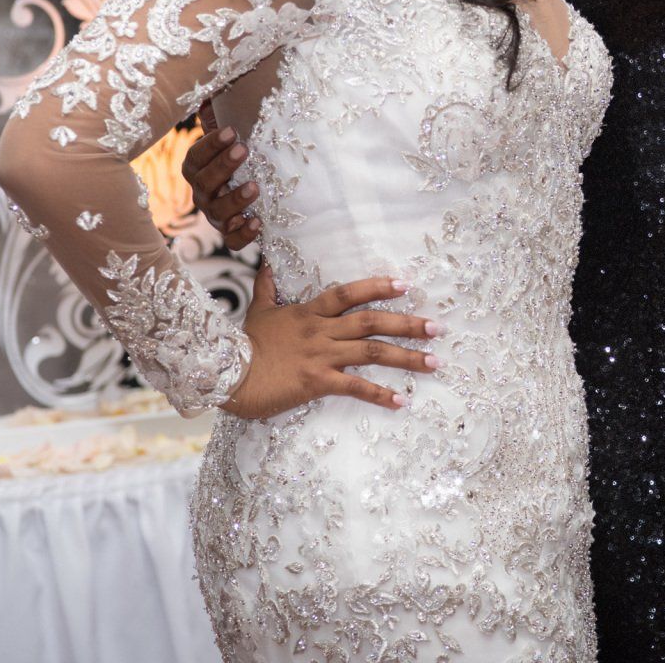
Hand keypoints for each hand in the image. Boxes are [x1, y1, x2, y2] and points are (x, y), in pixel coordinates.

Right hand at [183, 103, 260, 250]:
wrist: (252, 188)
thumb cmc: (239, 154)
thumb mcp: (231, 132)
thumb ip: (218, 113)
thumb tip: (210, 91)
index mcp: (198, 168)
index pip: (196, 157)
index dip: (210, 144)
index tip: (232, 130)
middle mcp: (203, 193)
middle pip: (205, 183)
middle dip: (223, 166)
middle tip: (243, 149)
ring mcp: (216, 216)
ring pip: (217, 213)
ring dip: (235, 200)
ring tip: (255, 187)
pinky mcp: (231, 234)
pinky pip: (233, 241)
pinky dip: (244, 234)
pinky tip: (258, 221)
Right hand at [223, 266, 441, 418]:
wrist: (226, 374)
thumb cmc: (242, 345)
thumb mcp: (257, 311)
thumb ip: (267, 288)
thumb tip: (266, 263)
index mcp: (310, 312)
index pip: (349, 293)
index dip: (378, 286)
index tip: (406, 285)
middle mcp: (321, 331)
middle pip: (372, 321)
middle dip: (407, 323)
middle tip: (438, 327)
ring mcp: (321, 356)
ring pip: (372, 352)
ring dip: (407, 357)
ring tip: (434, 362)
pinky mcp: (317, 382)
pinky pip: (355, 387)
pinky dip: (380, 394)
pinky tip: (401, 401)